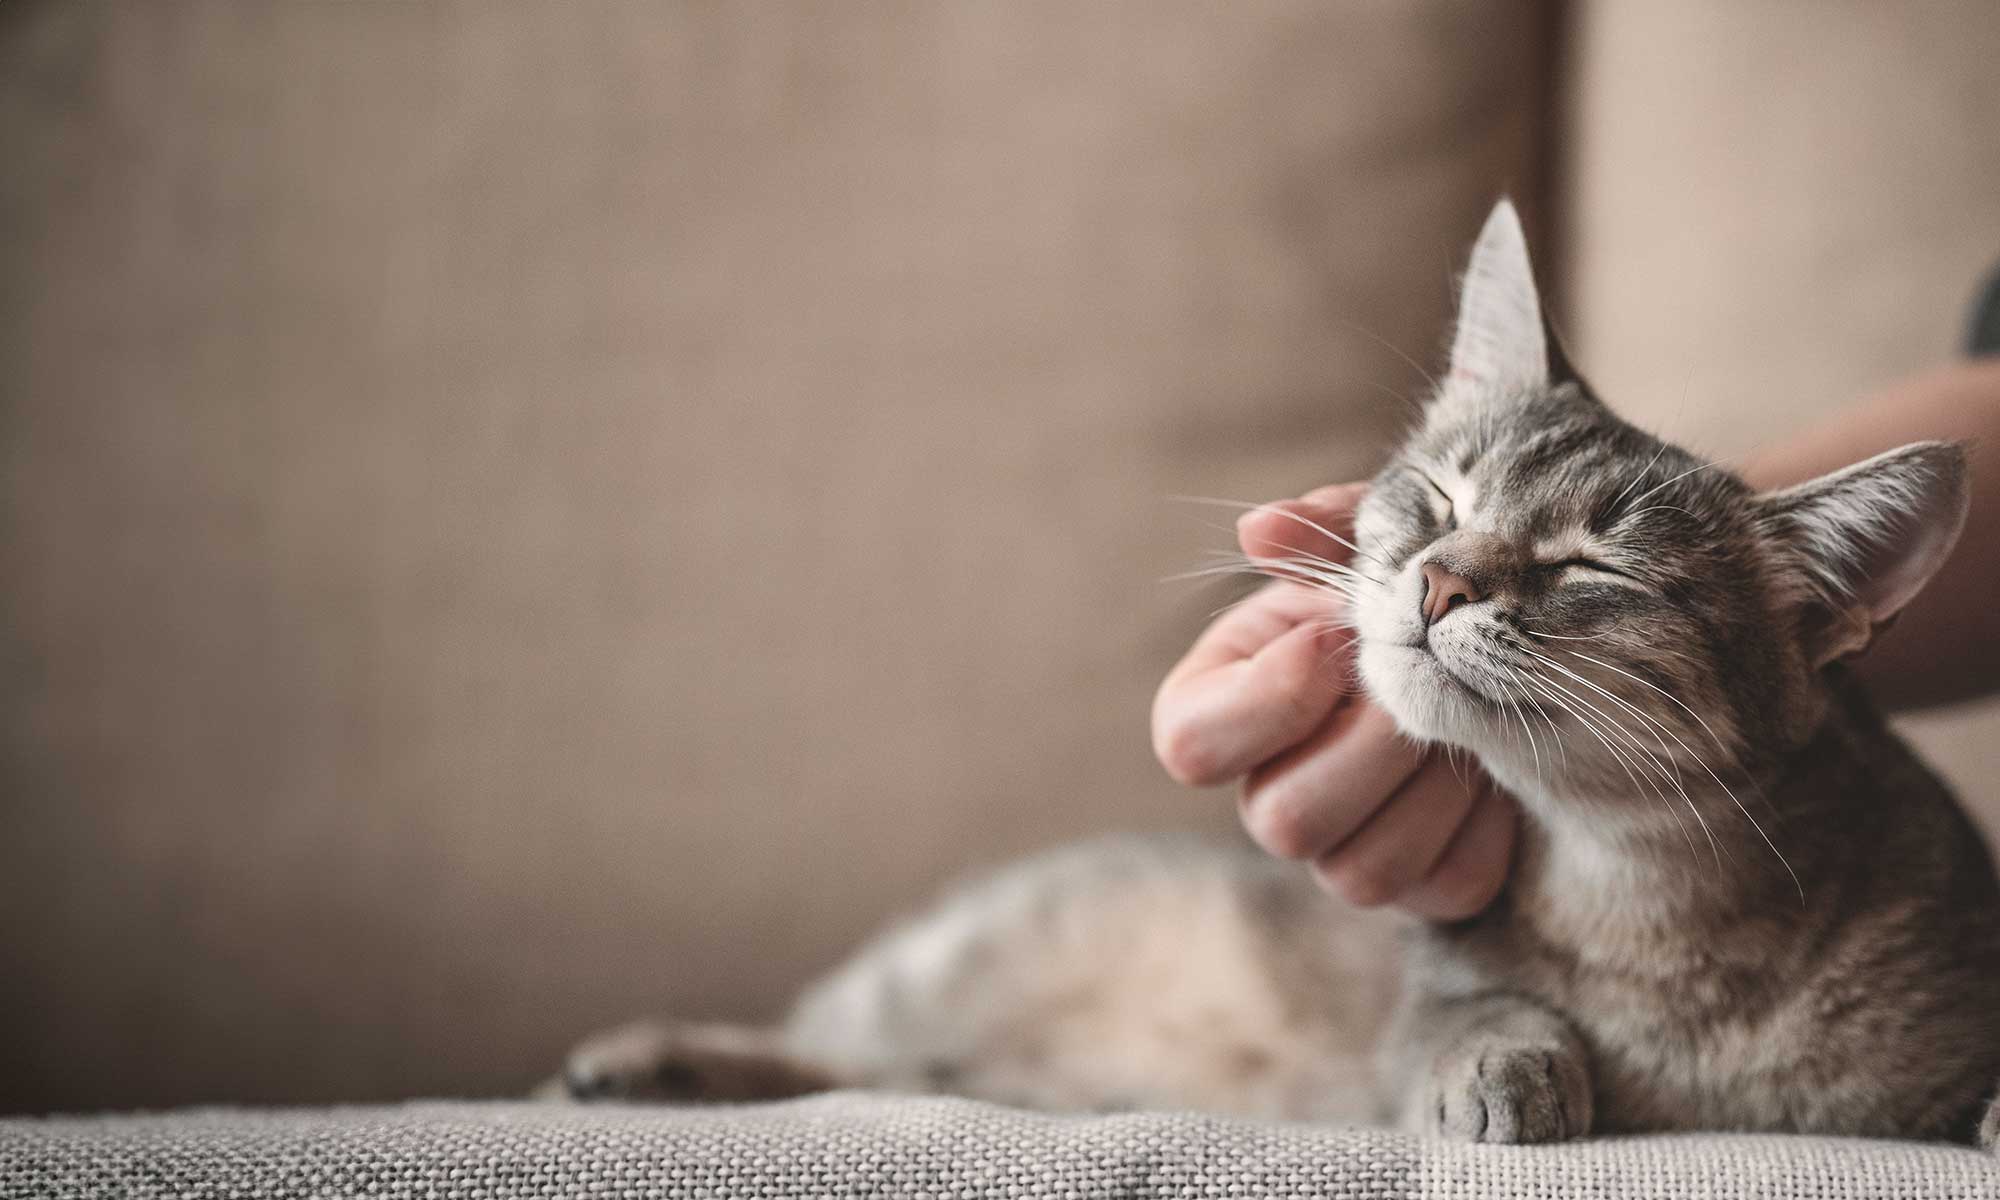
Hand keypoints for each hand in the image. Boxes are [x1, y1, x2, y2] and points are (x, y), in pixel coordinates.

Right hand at [1151, 484, 1515, 918]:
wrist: (1490, 652)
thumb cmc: (1399, 593)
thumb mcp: (1365, 550)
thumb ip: (1321, 533)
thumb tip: (1260, 530)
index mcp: (1221, 712)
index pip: (1190, 746)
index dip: (1269, 698)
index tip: (1334, 639)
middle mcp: (1267, 793)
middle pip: (1280, 821)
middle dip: (1368, 745)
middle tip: (1420, 684)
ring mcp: (1340, 852)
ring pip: (1360, 872)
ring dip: (1429, 786)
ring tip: (1465, 721)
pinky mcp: (1423, 886)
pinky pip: (1445, 884)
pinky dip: (1484, 824)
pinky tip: (1496, 767)